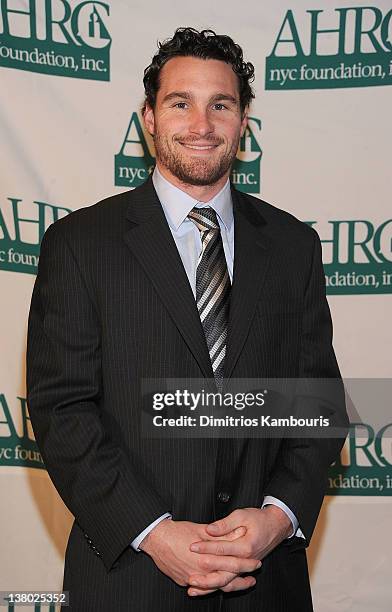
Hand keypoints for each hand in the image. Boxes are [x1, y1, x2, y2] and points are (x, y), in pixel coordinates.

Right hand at [139, 518, 260, 594]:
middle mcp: (200, 573)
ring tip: (239, 584)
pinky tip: (217, 584)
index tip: (255, 563)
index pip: (232, 564)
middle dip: (241, 581)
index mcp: (206, 559)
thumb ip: (222, 535)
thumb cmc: (177, 532)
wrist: (156, 539)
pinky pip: (201, 587)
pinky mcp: (183, 581)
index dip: (246, 564)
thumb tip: (239, 533)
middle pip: (226, 581)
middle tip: (252, 580)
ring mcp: (191, 579)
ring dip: (228, 586)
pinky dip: (211, 586)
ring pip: (214, 587)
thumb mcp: (202, 530)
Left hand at [187, 506, 291, 593]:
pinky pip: (230, 581)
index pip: (221, 549)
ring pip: (226, 581)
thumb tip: (209, 530)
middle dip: (204, 574)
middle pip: (223, 572)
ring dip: (209, 585)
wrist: (276, 526)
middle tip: (189, 572)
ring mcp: (245, 567)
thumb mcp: (242, 515)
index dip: (205, 547)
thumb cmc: (260, 520)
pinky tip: (205, 587)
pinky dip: (217, 586)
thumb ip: (225, 524)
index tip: (192, 546)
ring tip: (193, 586)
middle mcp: (246, 560)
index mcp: (245, 547)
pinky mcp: (243, 569)